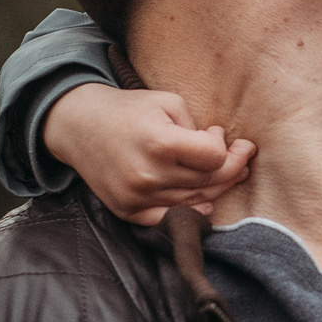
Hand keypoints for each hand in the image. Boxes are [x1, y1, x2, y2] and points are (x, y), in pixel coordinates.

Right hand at [43, 83, 252, 224]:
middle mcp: (148, 175)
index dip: (225, 147)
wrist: (78, 126)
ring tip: (229, 173)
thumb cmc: (128, 110)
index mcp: (159, 143)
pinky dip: (192, 212)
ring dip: (217, 188)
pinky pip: (170, 218)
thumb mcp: (168, 102)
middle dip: (232, 168)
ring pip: (195, 202)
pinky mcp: (128, 211)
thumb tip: (221, 152)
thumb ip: (198, 127)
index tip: (217, 133)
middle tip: (242, 156)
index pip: (214, 158)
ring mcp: (137, 197)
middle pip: (208, 182)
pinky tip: (206, 202)